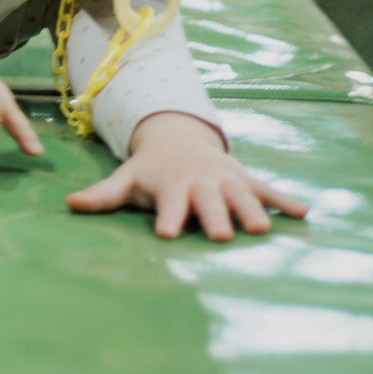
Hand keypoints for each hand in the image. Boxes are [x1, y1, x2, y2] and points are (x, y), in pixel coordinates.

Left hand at [65, 111, 308, 239]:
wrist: (180, 137)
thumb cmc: (151, 169)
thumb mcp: (126, 178)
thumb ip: (102, 196)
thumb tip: (68, 204)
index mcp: (172, 186)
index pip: (169, 205)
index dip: (168, 218)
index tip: (167, 234)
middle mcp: (201, 183)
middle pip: (208, 202)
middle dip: (215, 217)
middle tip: (220, 236)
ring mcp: (226, 180)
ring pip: (241, 196)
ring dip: (252, 210)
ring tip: (261, 229)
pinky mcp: (245, 179)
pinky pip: (268, 189)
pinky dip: (285, 201)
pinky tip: (304, 214)